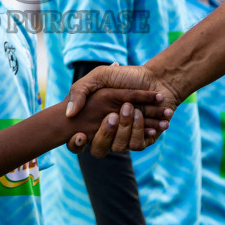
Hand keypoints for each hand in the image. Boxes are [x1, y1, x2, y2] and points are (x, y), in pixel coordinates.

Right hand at [65, 66, 179, 157]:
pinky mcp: (142, 140)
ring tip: (132, 110)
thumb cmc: (126, 76)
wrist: (156, 79)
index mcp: (94, 121)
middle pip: (99, 148)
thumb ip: (80, 91)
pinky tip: (141, 117)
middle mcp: (108, 132)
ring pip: (118, 147)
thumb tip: (68, 114)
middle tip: (112, 116)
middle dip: (105, 134)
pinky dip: (139, 131)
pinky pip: (136, 145)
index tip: (80, 135)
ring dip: (124, 128)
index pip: (78, 142)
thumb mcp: (98, 76)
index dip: (76, 144)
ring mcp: (125, 137)